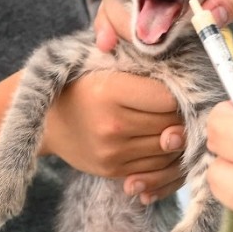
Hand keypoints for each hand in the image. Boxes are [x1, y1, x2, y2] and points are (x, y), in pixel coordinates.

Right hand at [43, 71, 185, 203]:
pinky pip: (156, 168)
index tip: (179, 87)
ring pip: (168, 149)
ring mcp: (112, 152)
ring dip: (178, 137)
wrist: (49, 119)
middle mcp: (111, 125)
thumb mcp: (106, 62)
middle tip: (183, 105)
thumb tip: (177, 71)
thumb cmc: (84, 82)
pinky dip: (167, 156)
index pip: (168, 98)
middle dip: (182, 115)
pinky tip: (164, 141)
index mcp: (109, 91)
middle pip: (171, 124)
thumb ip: (140, 60)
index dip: (180, 92)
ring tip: (174, 122)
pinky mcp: (113, 171)